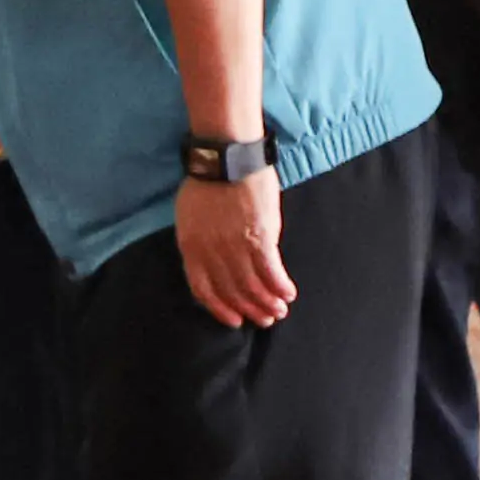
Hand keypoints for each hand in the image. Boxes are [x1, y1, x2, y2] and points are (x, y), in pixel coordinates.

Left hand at [175, 171, 293, 327]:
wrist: (226, 159)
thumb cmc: (207, 183)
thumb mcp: (191, 218)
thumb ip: (200, 242)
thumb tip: (215, 262)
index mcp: (190, 247)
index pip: (203, 288)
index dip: (219, 308)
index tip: (233, 320)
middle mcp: (211, 252)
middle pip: (231, 290)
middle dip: (249, 309)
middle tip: (264, 319)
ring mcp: (235, 246)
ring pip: (251, 285)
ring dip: (267, 302)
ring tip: (279, 310)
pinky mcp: (259, 236)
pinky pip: (270, 269)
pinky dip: (279, 285)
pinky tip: (289, 293)